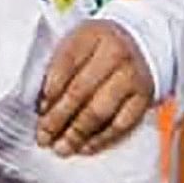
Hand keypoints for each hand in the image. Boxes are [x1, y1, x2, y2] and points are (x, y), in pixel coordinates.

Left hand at [36, 19, 154, 155]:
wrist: (142, 42)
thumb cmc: (100, 47)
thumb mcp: (78, 41)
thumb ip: (59, 66)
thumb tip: (42, 104)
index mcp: (92, 35)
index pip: (66, 62)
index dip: (51, 88)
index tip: (39, 108)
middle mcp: (115, 53)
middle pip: (80, 90)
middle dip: (58, 118)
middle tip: (44, 136)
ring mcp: (131, 77)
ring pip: (100, 111)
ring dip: (77, 133)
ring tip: (61, 147)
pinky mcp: (144, 97)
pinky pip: (121, 124)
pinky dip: (101, 139)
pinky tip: (85, 147)